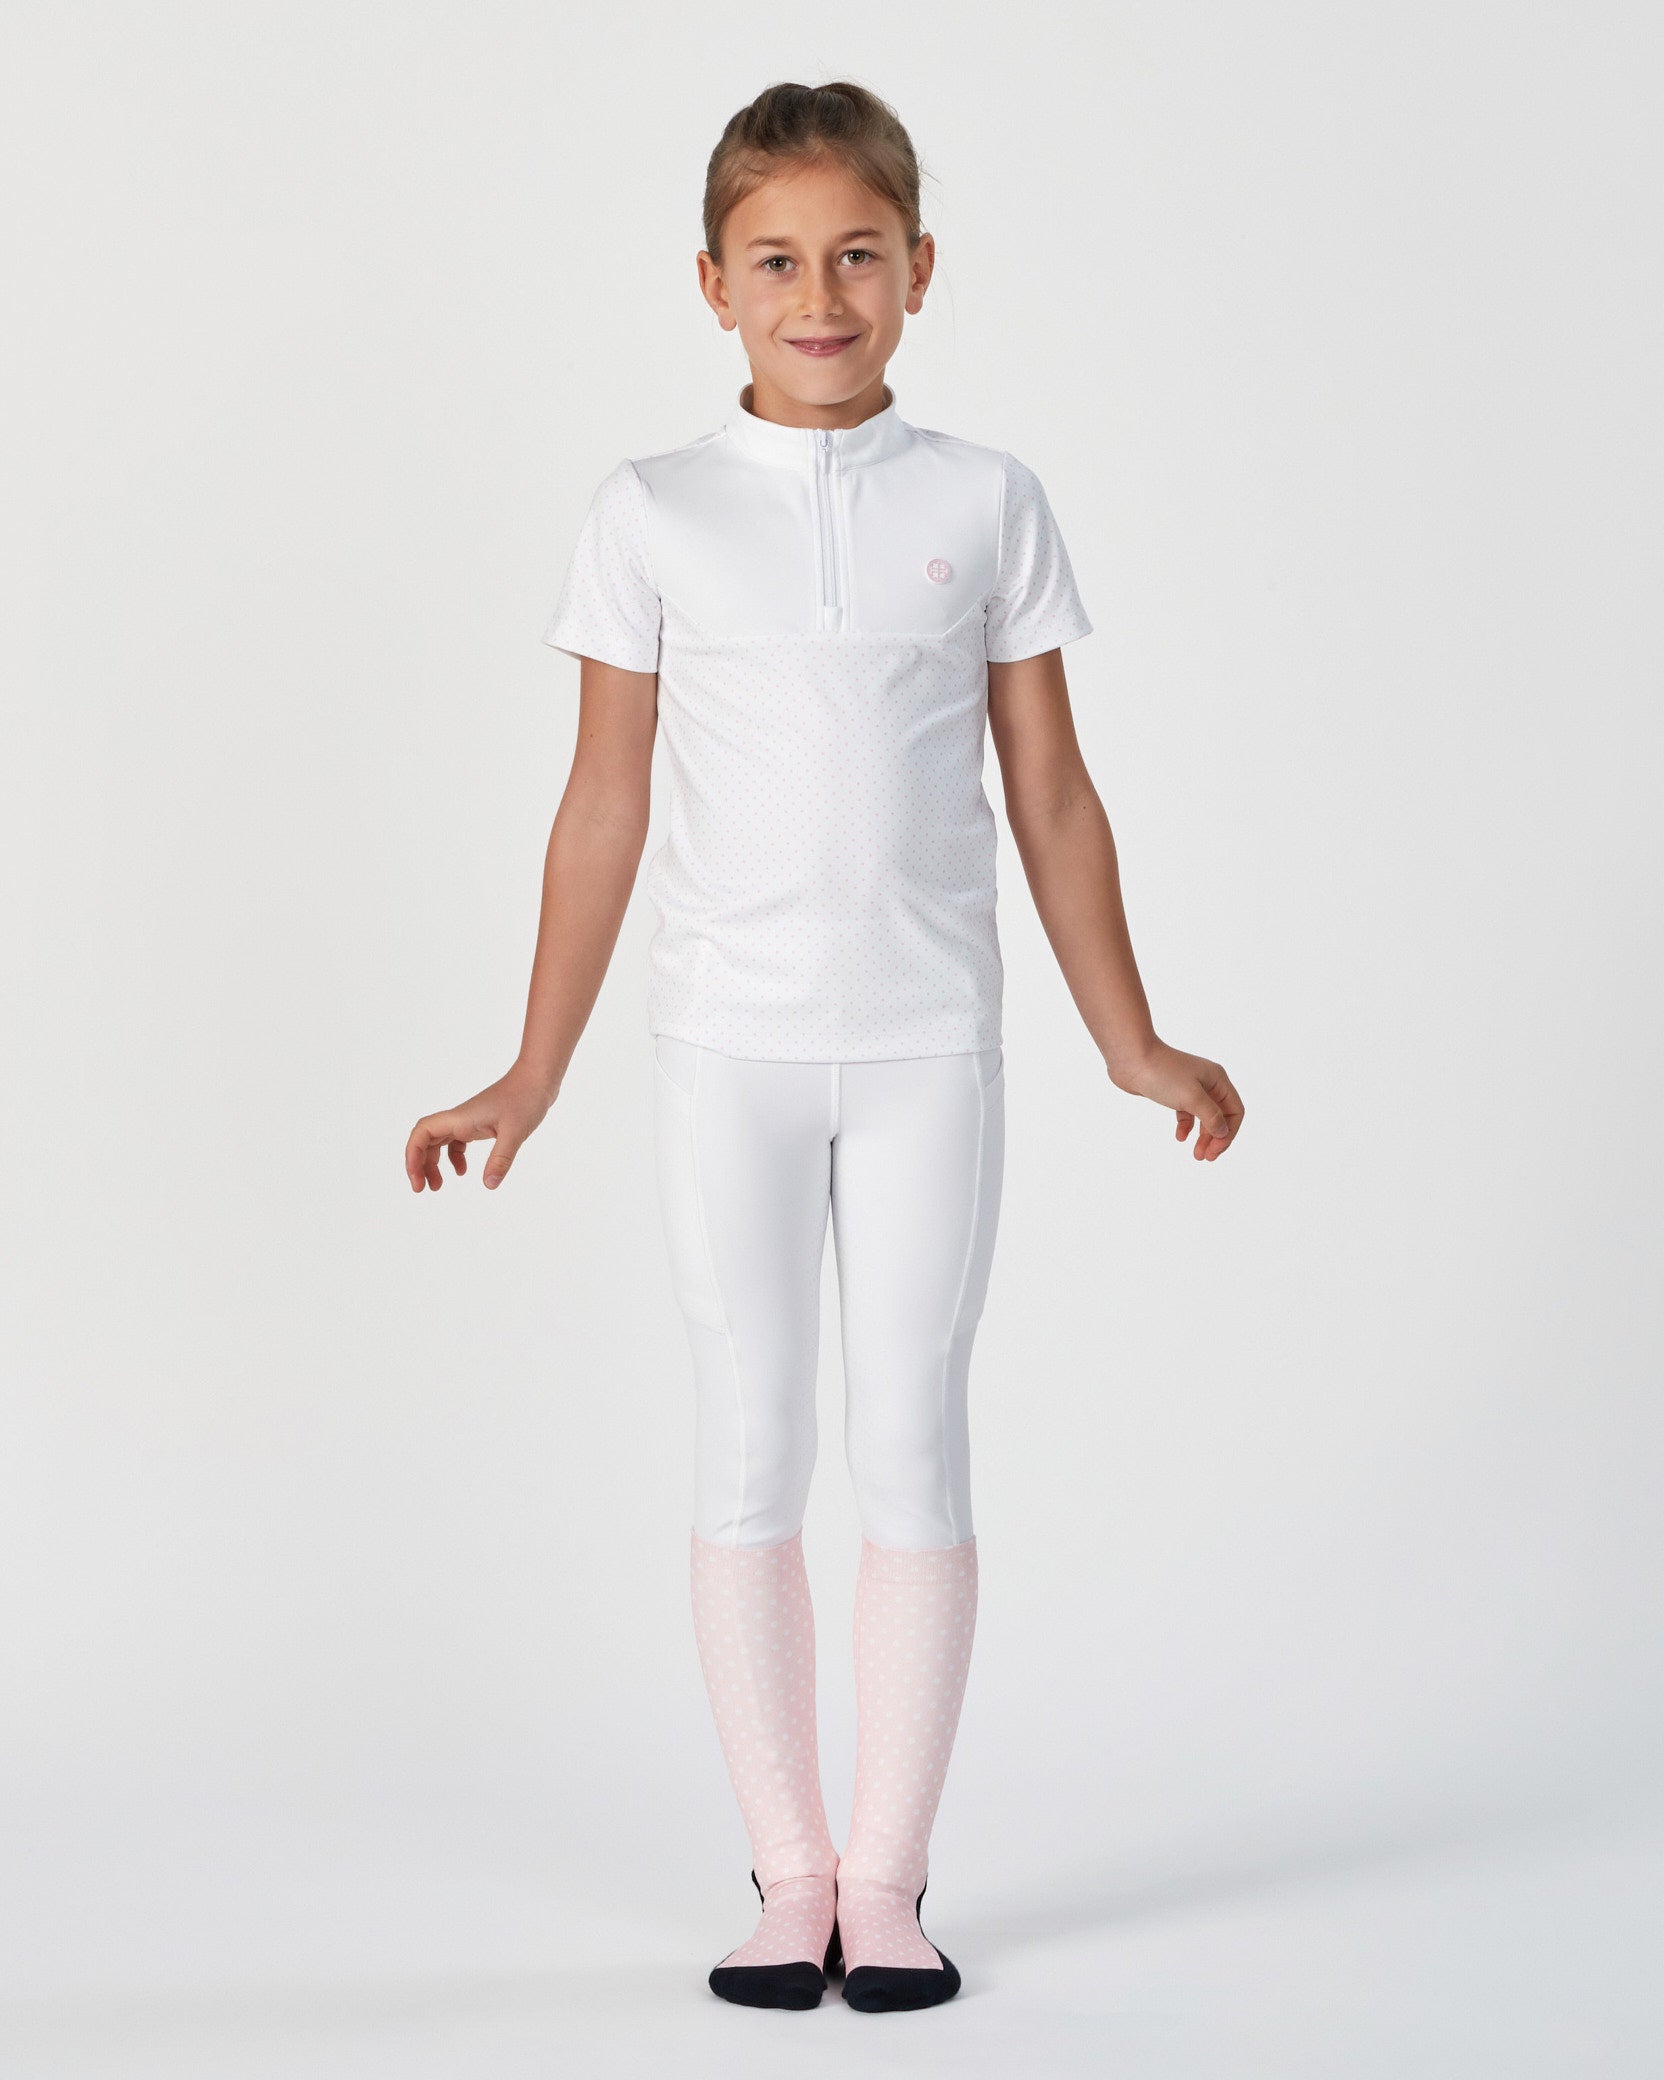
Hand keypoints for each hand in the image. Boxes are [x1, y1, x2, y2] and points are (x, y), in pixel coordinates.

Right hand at [404, 1070, 555, 1192]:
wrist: (537, 1079)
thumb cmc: (525, 1099)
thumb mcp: (515, 1133)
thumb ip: (501, 1159)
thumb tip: (489, 1185)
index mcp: (460, 1119)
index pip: (422, 1133)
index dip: (412, 1156)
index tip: (417, 1179)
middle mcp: (458, 1119)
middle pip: (425, 1140)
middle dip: (418, 1164)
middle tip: (422, 1188)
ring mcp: (467, 1121)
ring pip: (438, 1142)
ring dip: (433, 1163)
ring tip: (437, 1186)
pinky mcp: (478, 1124)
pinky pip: (456, 1141)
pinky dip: (454, 1158)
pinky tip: (463, 1171)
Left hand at [1108, 1040, 1243, 1160]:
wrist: (1131, 1059)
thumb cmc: (1162, 1073)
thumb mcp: (1192, 1097)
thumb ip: (1211, 1116)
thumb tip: (1223, 1132)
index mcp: (1218, 1079)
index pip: (1235, 1111)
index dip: (1229, 1132)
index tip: (1215, 1150)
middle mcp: (1207, 1082)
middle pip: (1220, 1116)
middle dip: (1215, 1138)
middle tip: (1206, 1157)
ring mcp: (1189, 1087)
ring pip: (1203, 1116)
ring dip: (1202, 1136)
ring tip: (1196, 1154)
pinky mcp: (1173, 1092)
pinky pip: (1186, 1112)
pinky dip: (1185, 1126)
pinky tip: (1180, 1137)